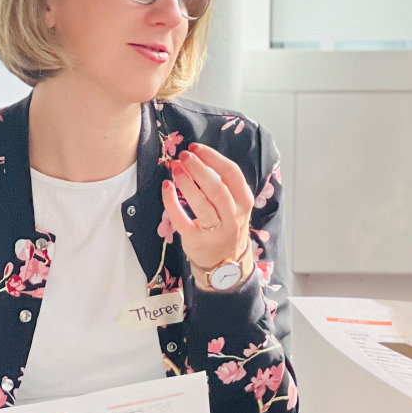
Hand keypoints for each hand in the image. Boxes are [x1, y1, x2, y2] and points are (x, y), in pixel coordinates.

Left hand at [162, 144, 254, 274]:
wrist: (224, 264)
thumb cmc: (226, 227)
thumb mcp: (236, 207)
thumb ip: (225, 186)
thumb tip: (199, 157)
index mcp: (245, 204)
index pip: (233, 175)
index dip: (214, 158)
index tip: (196, 147)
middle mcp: (233, 218)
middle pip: (217, 189)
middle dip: (199, 169)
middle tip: (183, 156)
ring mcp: (215, 231)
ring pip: (202, 204)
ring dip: (187, 183)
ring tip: (175, 168)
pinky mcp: (196, 241)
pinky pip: (182, 220)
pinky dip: (172, 202)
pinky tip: (166, 188)